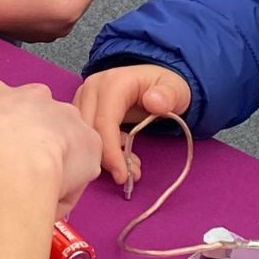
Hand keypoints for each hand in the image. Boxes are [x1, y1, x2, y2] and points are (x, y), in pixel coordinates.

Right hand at [0, 81, 101, 219]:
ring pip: (64, 143)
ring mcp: (66, 114)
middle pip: (38, 119)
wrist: (2, 165)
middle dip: (35, 145)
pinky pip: (81, 170)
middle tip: (21, 178)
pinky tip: (53, 200)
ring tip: (38, 195)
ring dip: (57, 164)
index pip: (0, 110)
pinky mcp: (91, 140)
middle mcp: (32, 95)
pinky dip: (70, 188)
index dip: (2, 138)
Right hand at [71, 63, 192, 183]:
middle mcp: (92, 88)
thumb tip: (153, 102)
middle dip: (107, 159)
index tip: (123, 176)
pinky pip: (84, 135)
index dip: (111, 151)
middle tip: (129, 176)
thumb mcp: (176, 89)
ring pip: (83, 135)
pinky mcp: (83, 109)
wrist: (156, 82)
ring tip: (130, 167)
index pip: (104, 121)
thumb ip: (169, 95)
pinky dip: (101, 151)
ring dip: (103, 157)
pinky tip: (122, 157)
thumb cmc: (166, 86)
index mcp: (113, 83)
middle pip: (88, 131)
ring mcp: (84, 98)